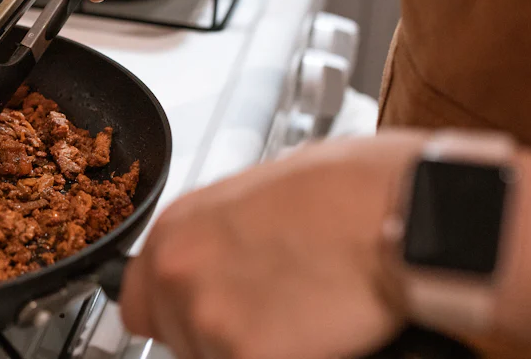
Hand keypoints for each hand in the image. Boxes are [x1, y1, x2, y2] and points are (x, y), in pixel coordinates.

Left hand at [120, 133, 426, 358]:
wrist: (393, 208)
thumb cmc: (347, 189)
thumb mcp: (259, 194)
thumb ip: (221, 236)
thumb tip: (224, 261)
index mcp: (177, 227)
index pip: (137, 300)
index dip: (175, 312)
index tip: (202, 315)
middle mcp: (179, 271)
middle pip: (177, 337)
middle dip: (219, 332)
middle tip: (271, 311)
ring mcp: (208, 318)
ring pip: (211, 357)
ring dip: (250, 347)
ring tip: (299, 315)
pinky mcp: (246, 355)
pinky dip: (285, 357)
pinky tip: (313, 334)